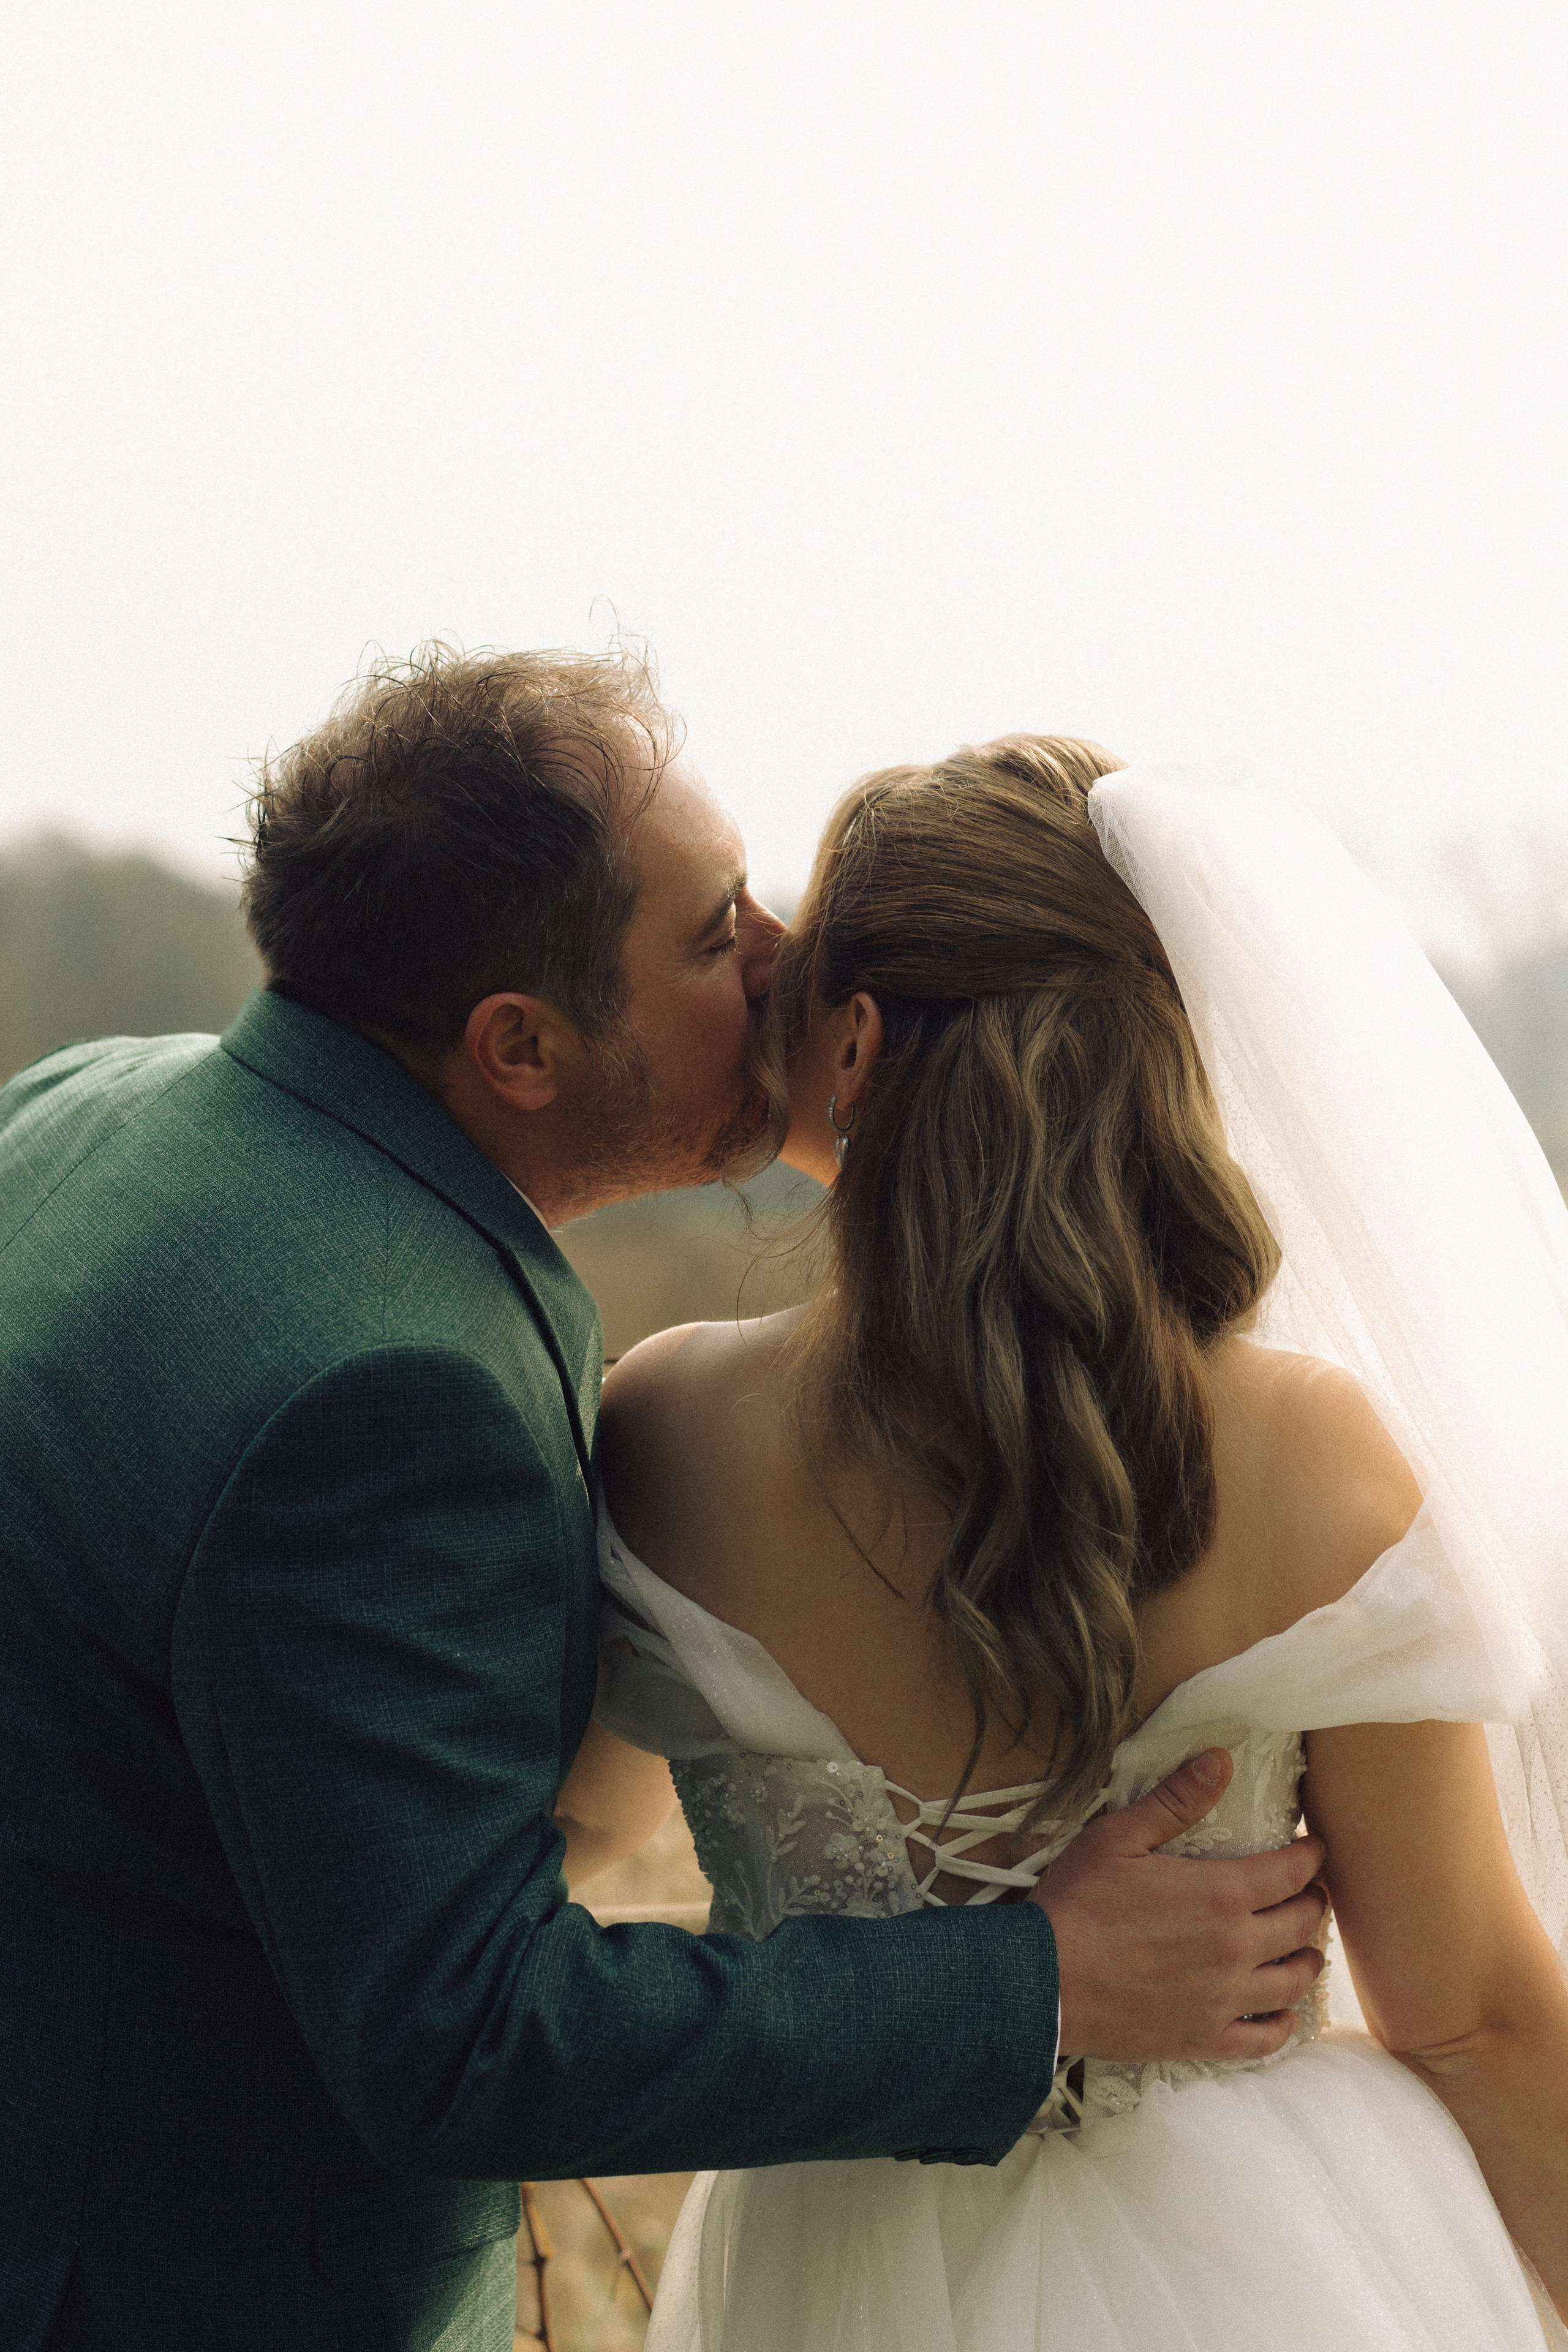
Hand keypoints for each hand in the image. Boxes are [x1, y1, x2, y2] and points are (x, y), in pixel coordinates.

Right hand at [1031, 1748, 1327, 2063]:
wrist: (1042, 1982)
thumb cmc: (1077, 1904)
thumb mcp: (1119, 1837)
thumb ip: (1175, 1801)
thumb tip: (1219, 1761)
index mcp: (1220, 1894)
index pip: (1290, 1872)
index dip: (1310, 1857)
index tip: (1315, 1849)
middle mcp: (1235, 1948)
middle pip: (1300, 1925)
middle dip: (1313, 1903)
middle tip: (1311, 1893)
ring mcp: (1224, 1999)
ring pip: (1293, 1982)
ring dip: (1307, 1960)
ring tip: (1306, 1950)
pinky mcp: (1206, 2038)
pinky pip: (1266, 2038)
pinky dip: (1284, 2024)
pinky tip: (1282, 2012)